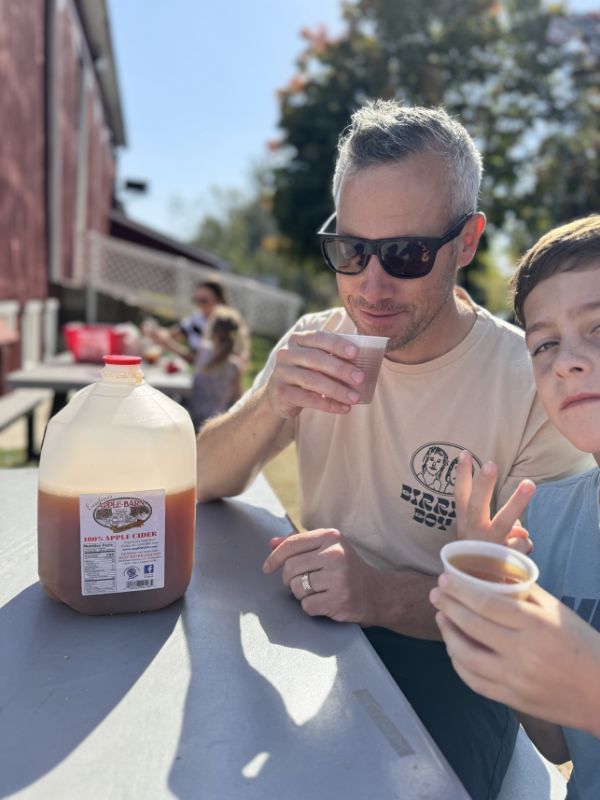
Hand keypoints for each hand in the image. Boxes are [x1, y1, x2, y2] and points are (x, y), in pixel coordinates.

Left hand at [263, 528, 376, 623]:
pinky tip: (323, 601)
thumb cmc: (346, 568)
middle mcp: (335, 554)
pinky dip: (310, 606)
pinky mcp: (339, 599)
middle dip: (289, 578)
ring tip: (315, 591)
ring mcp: (338, 577)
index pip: (292, 544)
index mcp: (331, 537)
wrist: (376, 592)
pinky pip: (307, 605)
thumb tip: (272, 543)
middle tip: (298, 582)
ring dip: (300, 593)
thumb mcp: (327, 548)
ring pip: (297, 587)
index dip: (275, 557)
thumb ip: (300, 544)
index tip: (267, 568)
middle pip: (291, 567)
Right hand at [265, 331, 364, 418]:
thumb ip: (333, 358)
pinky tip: (343, 408)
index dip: (337, 344)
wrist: (278, 395)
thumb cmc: (306, 374)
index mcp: (297, 340)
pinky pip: (307, 399)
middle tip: (360, 378)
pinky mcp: (280, 393)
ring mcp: (281, 373)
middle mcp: (286, 353)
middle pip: (315, 359)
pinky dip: (328, 404)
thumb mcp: (316, 362)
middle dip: (340, 369)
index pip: (318, 337)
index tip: (355, 353)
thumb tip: (365, 363)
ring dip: (336, 390)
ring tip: (355, 398)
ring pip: (311, 380)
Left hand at [430, 575, 599, 735]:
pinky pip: (475, 682)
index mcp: (536, 625)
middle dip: (448, 607)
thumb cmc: (583, 646)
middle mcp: (523, 653)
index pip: (487, 604)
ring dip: (448, 635)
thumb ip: (526, 593)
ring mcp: (516, 679)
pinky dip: (459, 664)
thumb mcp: (558, 612)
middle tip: (436, 594)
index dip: (461, 591)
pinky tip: (454, 650)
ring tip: (442, 619)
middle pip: (472, 627)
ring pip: (467, 657)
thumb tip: (495, 575)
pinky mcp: (513, 700)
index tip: (445, 579)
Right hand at [454, 452, 535, 551]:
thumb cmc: (478, 559)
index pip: (460, 496)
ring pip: (505, 520)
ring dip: (517, 502)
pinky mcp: (503, 558)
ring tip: (529, 483)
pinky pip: (522, 542)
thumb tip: (519, 525)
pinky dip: (524, 545)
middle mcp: (474, 532)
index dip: (462, 475)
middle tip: (491, 464)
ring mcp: (489, 545)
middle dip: (483, 484)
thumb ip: (494, 526)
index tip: (465, 453)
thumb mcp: (476, 539)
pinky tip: (518, 553)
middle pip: (476, 504)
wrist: (476, 592)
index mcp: (465, 524)